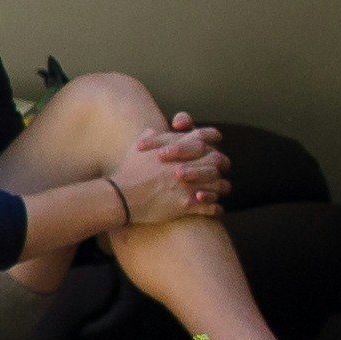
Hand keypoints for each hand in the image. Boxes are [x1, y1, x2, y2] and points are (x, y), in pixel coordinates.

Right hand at [105, 126, 231, 226]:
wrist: (120, 197)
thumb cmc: (127, 173)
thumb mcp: (136, 149)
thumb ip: (149, 137)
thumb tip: (153, 129)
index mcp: (175, 149)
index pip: (203, 139)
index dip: (213, 141)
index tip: (215, 147)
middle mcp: (185, 165)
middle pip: (216, 162)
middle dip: (220, 168)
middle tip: (218, 173)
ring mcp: (188, 185)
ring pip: (218, 185)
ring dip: (220, 188)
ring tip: (218, 192)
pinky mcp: (187, 204)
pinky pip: (211, 206)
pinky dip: (215, 208)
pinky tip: (216, 210)